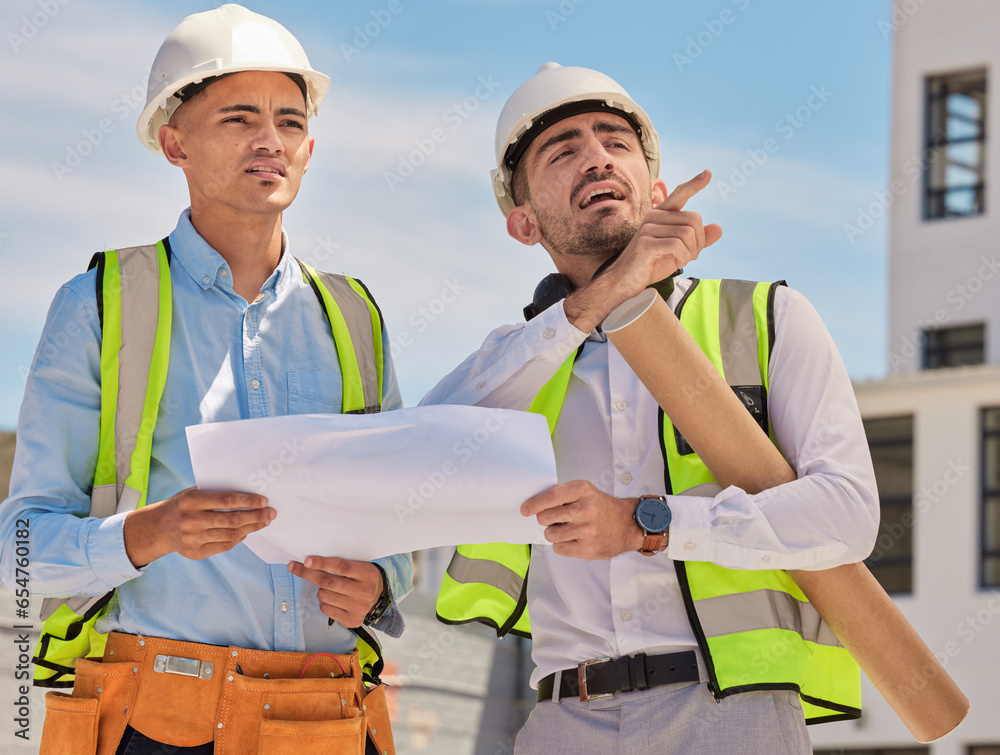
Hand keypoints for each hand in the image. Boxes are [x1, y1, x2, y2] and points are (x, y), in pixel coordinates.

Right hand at [124, 487, 273, 565]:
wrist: (157, 528)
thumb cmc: (182, 505)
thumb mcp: (193, 493)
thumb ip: (215, 494)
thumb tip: (248, 494)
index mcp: (192, 501)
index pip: (226, 500)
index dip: (248, 501)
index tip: (264, 501)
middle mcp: (191, 520)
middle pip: (231, 520)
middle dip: (255, 516)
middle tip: (271, 513)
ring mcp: (192, 538)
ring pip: (230, 535)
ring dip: (251, 528)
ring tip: (264, 522)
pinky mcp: (195, 553)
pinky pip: (224, 546)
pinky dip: (238, 539)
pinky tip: (247, 532)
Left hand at [287, 557, 384, 628]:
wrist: (379, 598)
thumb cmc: (364, 578)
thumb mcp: (360, 566)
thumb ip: (342, 564)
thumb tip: (312, 562)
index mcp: (368, 574)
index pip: (341, 567)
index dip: (322, 563)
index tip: (306, 561)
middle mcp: (364, 592)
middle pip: (328, 582)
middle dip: (308, 573)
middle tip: (294, 567)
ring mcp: (358, 608)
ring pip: (324, 595)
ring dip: (320, 589)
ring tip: (328, 586)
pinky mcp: (351, 620)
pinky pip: (326, 608)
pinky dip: (323, 601)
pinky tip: (332, 598)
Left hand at [521, 480, 644, 559]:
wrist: (628, 524)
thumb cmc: (602, 507)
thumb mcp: (586, 491)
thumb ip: (564, 495)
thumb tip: (536, 504)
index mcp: (583, 491)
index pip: (550, 497)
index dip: (534, 504)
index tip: (525, 509)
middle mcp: (585, 510)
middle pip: (545, 517)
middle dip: (545, 519)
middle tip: (554, 519)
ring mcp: (586, 531)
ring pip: (550, 534)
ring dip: (554, 533)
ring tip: (567, 529)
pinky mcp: (587, 549)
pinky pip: (559, 548)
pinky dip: (562, 545)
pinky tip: (573, 539)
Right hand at [564, 170, 722, 331]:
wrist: (625, 282)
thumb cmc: (651, 265)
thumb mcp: (679, 252)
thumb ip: (698, 240)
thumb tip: (719, 228)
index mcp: (660, 215)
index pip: (679, 194)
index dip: (694, 184)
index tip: (708, 173)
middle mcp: (653, 216)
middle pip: (694, 219)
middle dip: (700, 241)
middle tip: (691, 255)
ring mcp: (648, 228)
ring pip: (688, 233)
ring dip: (691, 252)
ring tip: (682, 261)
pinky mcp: (646, 243)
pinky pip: (678, 245)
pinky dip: (683, 256)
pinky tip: (677, 263)